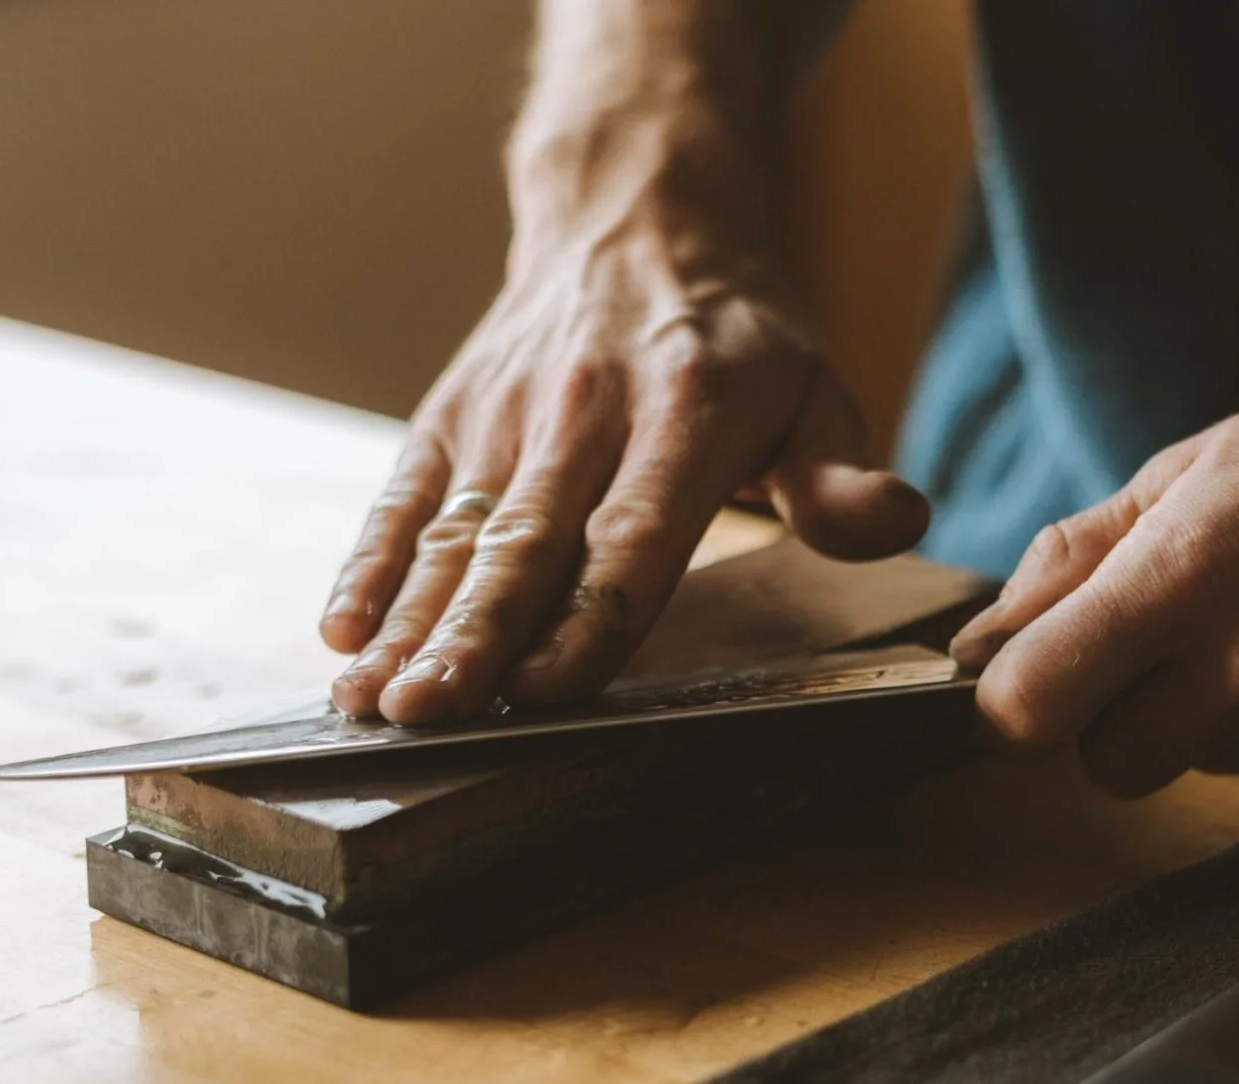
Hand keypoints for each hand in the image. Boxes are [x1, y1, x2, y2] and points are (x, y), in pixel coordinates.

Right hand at [319, 219, 929, 724]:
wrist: (636, 213)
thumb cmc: (738, 338)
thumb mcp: (815, 392)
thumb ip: (840, 477)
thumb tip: (898, 520)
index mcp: (688, 412)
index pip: (635, 535)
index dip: (590, 617)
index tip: (549, 690)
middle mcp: (586, 411)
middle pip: (527, 545)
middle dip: (474, 636)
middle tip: (429, 714)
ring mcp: (507, 414)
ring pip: (453, 532)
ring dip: (410, 620)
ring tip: (372, 699)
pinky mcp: (449, 415)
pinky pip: (402, 495)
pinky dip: (367, 561)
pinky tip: (340, 629)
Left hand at [947, 306, 1238, 792]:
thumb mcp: (1204, 461)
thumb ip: (1083, 553)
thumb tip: (983, 639)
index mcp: (1186, 576)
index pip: (1028, 710)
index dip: (1016, 699)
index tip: (1035, 673)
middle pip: (1113, 765)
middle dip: (1120, 717)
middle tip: (1178, 638)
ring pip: (1214, 762)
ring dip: (1225, 709)